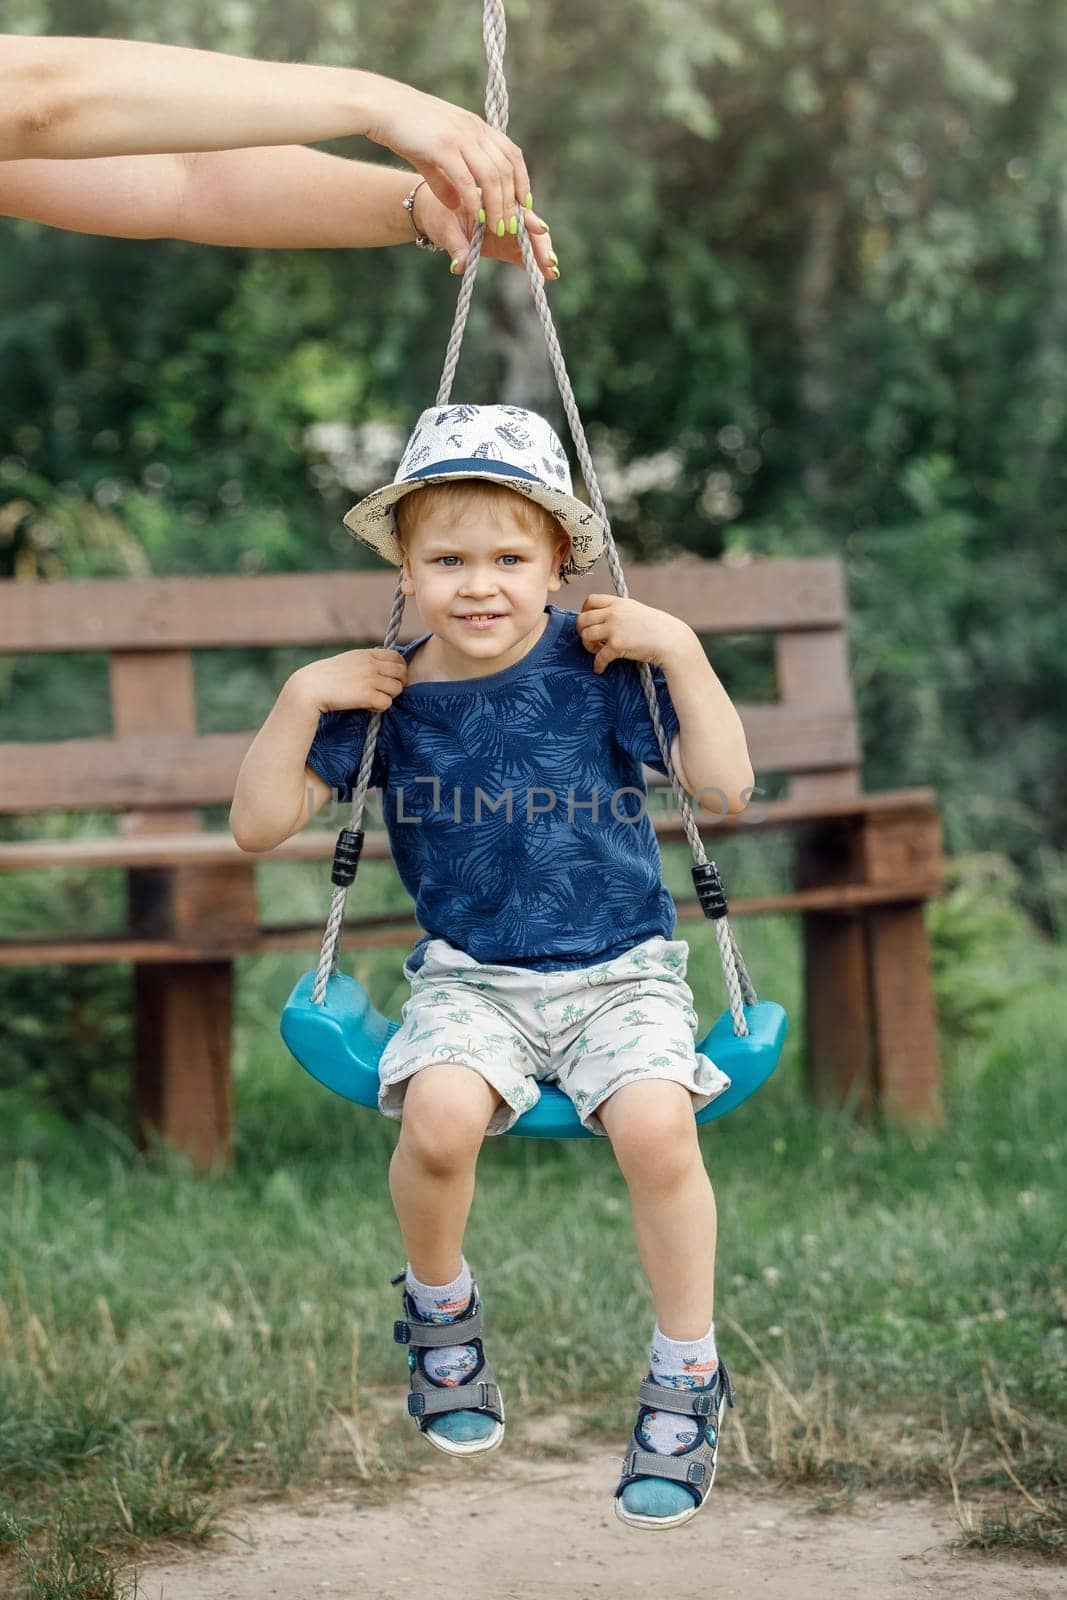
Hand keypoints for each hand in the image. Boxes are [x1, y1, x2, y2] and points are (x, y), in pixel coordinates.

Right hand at [290, 647, 407, 714]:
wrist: (309, 688)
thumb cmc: (325, 677)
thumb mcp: (347, 661)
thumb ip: (365, 662)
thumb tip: (383, 670)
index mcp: (366, 654)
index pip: (397, 657)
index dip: (399, 669)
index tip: (392, 678)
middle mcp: (370, 664)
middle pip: (401, 672)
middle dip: (398, 683)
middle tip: (386, 692)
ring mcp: (370, 679)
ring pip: (397, 689)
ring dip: (388, 696)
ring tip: (374, 699)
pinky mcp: (367, 695)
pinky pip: (387, 703)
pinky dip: (380, 707)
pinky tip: (368, 707)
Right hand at [360, 72, 530, 234]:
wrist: (380, 105)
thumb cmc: (404, 128)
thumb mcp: (431, 155)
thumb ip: (446, 180)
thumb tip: (456, 205)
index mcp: (476, 127)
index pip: (512, 154)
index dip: (522, 180)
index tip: (523, 205)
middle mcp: (474, 129)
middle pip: (506, 169)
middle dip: (512, 201)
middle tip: (511, 226)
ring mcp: (460, 136)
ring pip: (492, 175)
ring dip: (497, 205)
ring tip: (496, 228)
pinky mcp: (443, 146)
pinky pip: (467, 179)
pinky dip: (475, 201)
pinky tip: (475, 217)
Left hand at [413, 181, 556, 282]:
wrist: (438, 217)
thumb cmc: (441, 216)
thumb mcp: (445, 229)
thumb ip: (455, 246)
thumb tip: (459, 266)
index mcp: (492, 201)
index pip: (515, 209)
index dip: (529, 220)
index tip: (540, 230)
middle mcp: (506, 213)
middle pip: (530, 227)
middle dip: (541, 245)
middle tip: (549, 263)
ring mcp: (510, 230)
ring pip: (532, 242)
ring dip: (542, 257)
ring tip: (551, 274)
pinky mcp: (509, 245)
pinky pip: (525, 256)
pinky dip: (534, 267)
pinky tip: (543, 279)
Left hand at [576, 596, 693, 674]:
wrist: (671, 640)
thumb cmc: (658, 628)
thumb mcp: (637, 611)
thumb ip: (621, 612)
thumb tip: (606, 619)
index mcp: (619, 603)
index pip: (590, 600)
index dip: (584, 611)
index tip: (588, 622)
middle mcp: (614, 613)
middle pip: (582, 619)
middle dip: (582, 631)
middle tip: (590, 640)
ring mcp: (614, 628)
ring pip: (586, 636)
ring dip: (588, 647)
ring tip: (597, 652)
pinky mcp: (617, 645)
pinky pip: (598, 657)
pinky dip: (598, 665)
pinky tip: (601, 669)